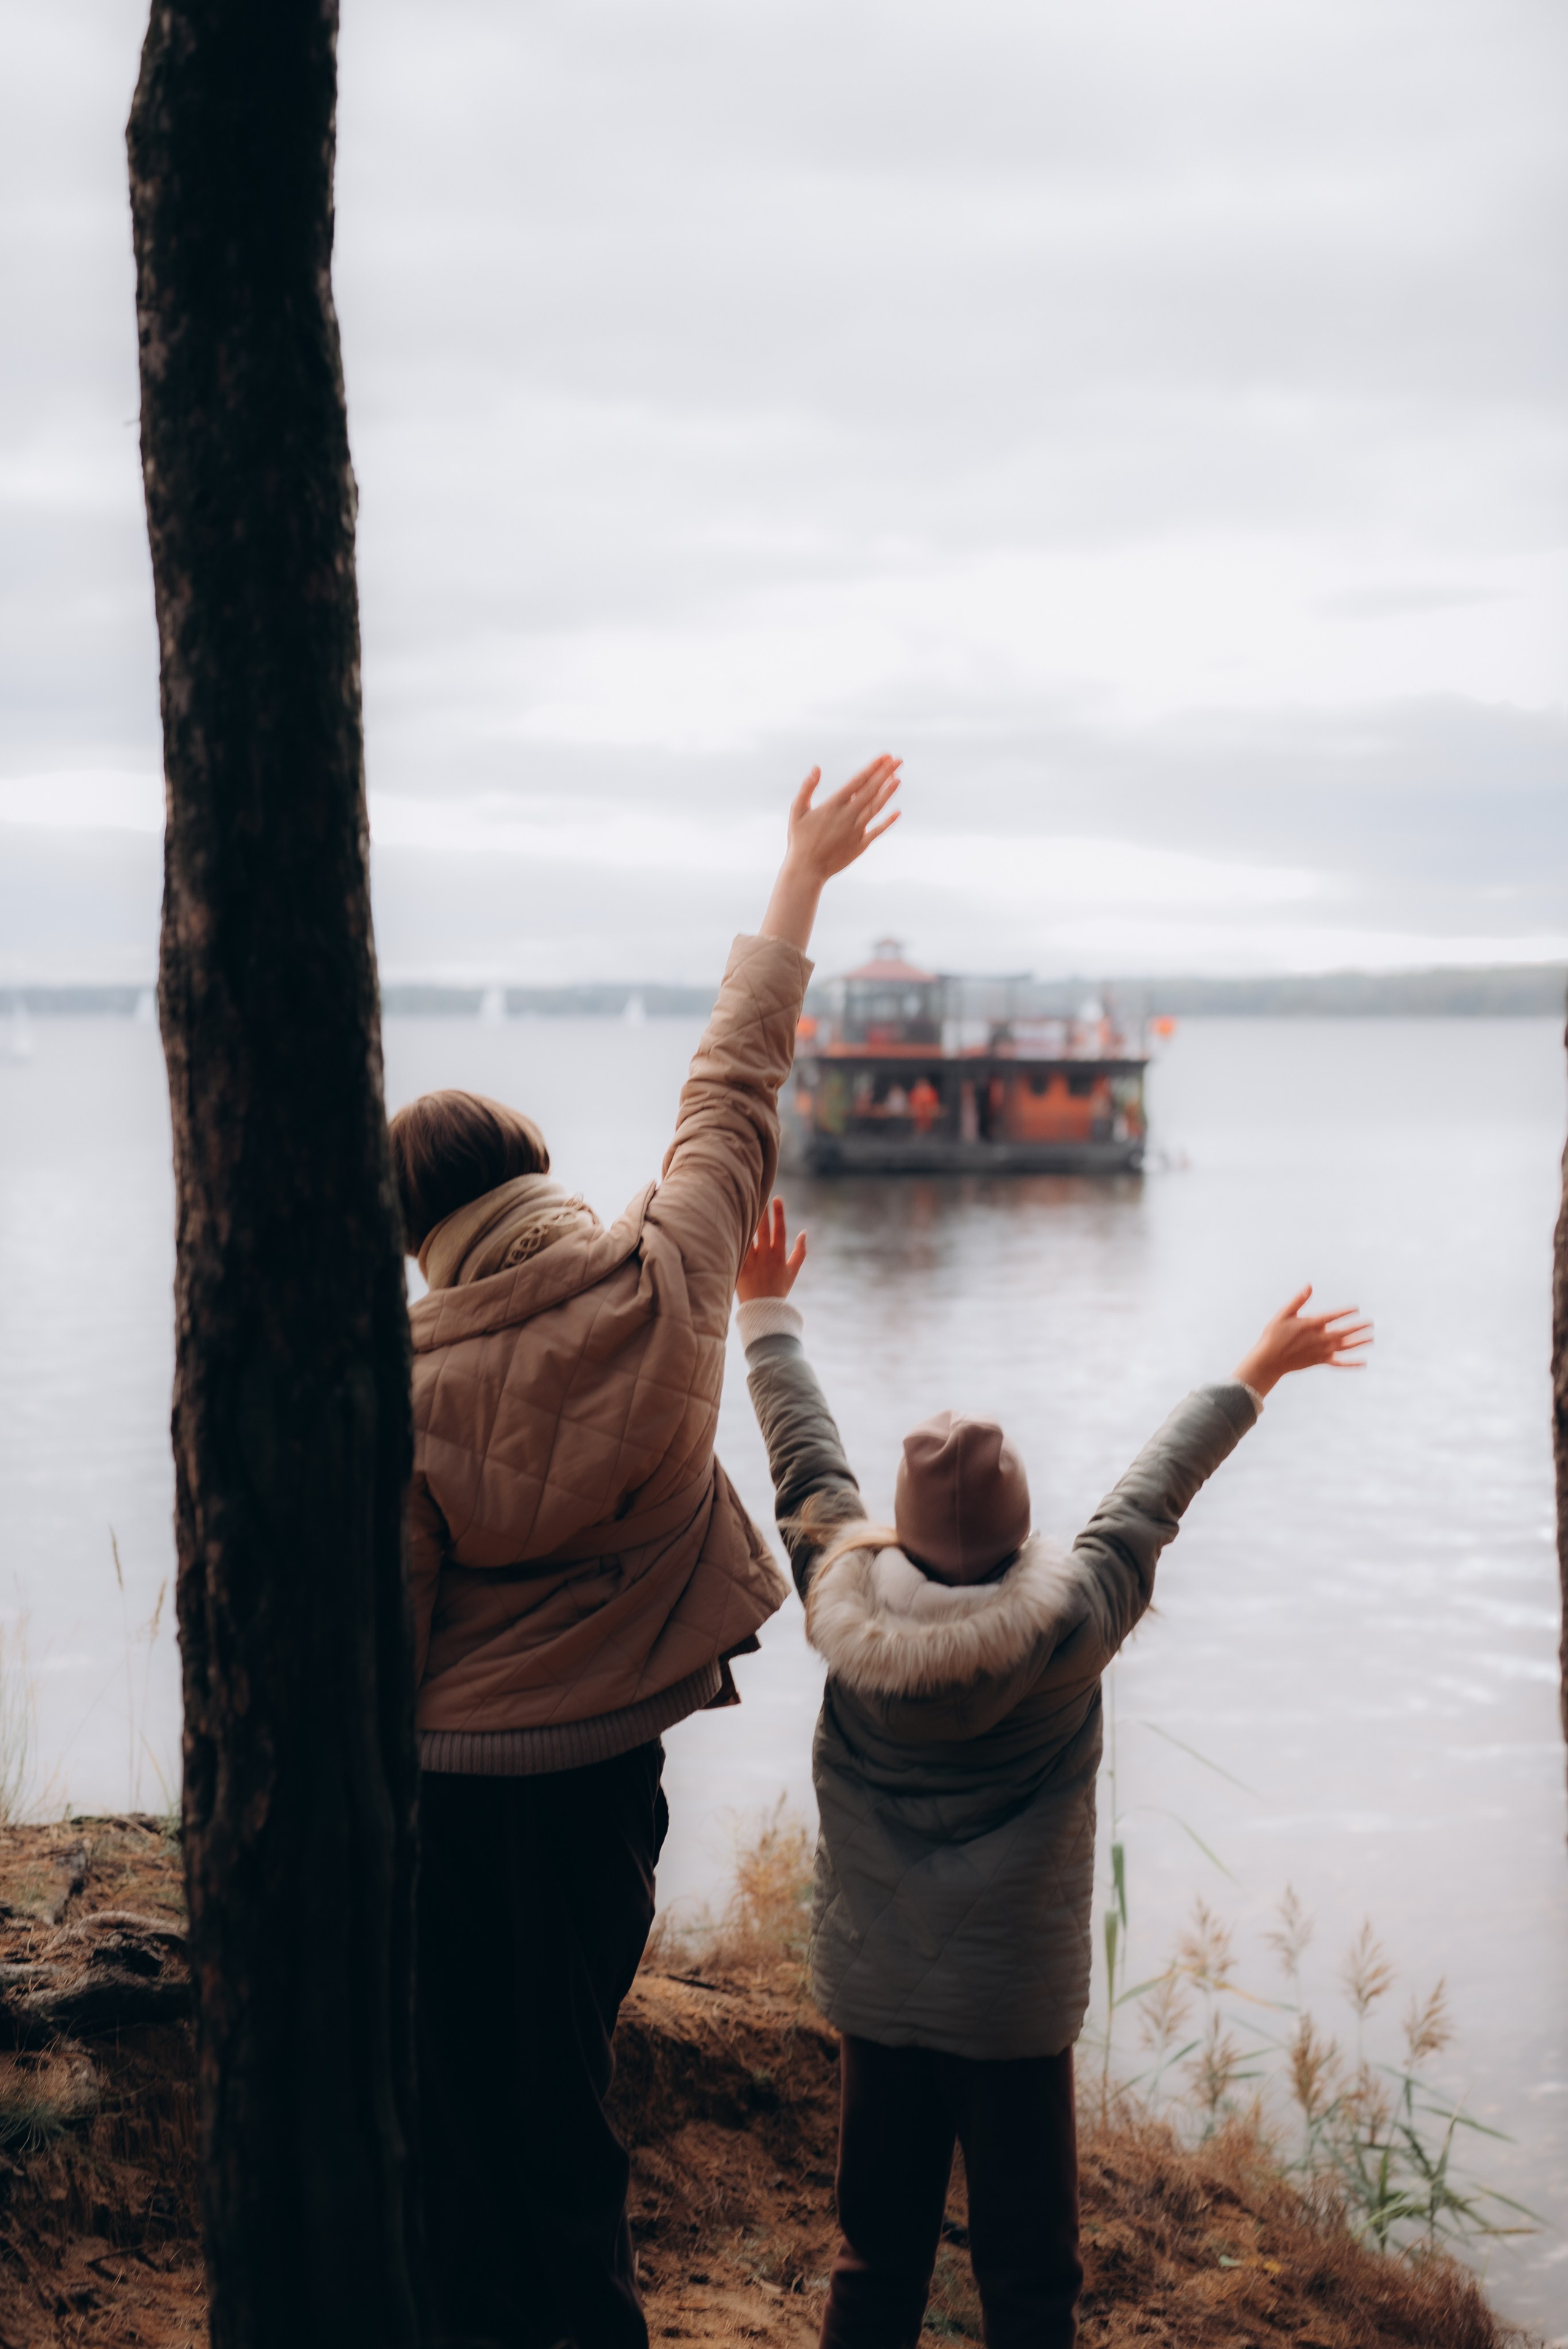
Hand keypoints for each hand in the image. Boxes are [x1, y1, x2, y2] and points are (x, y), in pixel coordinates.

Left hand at [737, 1198, 807, 1302]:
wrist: (764, 1311)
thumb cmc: (779, 1291)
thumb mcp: (793, 1272)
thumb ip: (800, 1252)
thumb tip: (804, 1233)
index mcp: (779, 1255)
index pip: (780, 1230)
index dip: (779, 1214)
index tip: (777, 1198)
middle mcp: (765, 1256)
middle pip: (762, 1229)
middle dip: (761, 1211)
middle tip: (757, 1194)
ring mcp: (751, 1262)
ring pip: (747, 1236)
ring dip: (745, 1221)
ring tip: (739, 1204)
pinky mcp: (739, 1269)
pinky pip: (735, 1250)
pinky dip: (732, 1238)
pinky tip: (726, 1224)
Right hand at [760, 756, 901, 950]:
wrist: (806, 869)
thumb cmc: (799, 839)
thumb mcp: (797, 810)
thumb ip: (807, 788)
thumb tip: (816, 768)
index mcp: (833, 805)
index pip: (858, 781)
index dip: (873, 768)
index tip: (884, 757)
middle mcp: (848, 815)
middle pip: (871, 790)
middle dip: (886, 774)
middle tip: (898, 760)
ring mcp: (856, 830)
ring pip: (876, 807)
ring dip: (888, 793)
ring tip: (898, 778)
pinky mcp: (860, 845)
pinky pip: (877, 831)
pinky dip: (888, 822)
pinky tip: (898, 812)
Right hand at [1234, 1286, 1372, 1397]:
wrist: (1269, 1360)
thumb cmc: (1273, 1335)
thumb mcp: (1283, 1314)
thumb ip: (1298, 1300)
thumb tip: (1309, 1286)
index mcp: (1310, 1325)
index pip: (1332, 1317)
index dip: (1345, 1312)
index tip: (1356, 1309)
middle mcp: (1319, 1339)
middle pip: (1343, 1333)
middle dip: (1358, 1327)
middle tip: (1370, 1323)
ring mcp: (1320, 1352)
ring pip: (1344, 1347)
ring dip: (1358, 1343)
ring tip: (1371, 1338)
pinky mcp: (1319, 1361)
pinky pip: (1338, 1363)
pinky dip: (1351, 1364)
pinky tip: (1363, 1363)